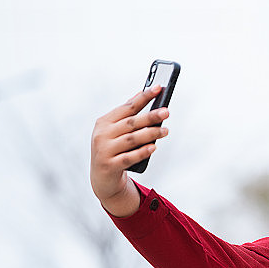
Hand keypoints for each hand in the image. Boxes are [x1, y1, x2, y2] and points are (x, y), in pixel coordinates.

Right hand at [90, 85, 169, 215]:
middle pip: (131, 123)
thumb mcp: (116, 132)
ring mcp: (105, 150)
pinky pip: (129, 157)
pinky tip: (154, 147)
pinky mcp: (110, 166)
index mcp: (104, 122)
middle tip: (166, 111)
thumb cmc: (114, 150)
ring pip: (132, 139)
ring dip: (150, 134)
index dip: (143, 97)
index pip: (127, 107)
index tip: (159, 88)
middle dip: (150, 116)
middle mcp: (102, 135)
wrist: (102, 178)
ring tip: (165, 130)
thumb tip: (143, 95)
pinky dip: (142, 152)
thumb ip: (128, 116)